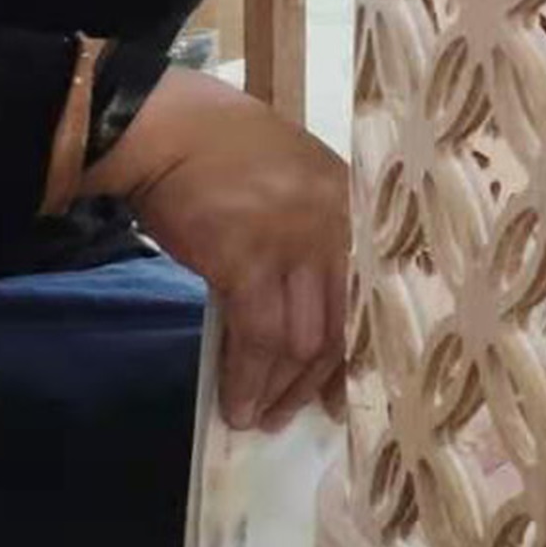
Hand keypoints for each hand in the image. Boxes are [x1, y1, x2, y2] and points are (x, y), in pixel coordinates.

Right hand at [83, 69, 347, 430]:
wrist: (172, 130)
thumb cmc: (229, 156)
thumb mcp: (300, 183)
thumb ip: (317, 236)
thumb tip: (310, 311)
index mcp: (356, 203)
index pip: (374, 291)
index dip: (361, 350)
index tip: (348, 391)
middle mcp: (339, 223)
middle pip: (344, 322)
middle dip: (319, 380)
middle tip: (299, 414)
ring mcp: (296, 241)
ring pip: (303, 338)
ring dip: (279, 389)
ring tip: (259, 416)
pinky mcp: (247, 260)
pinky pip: (257, 337)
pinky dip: (246, 377)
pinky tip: (236, 402)